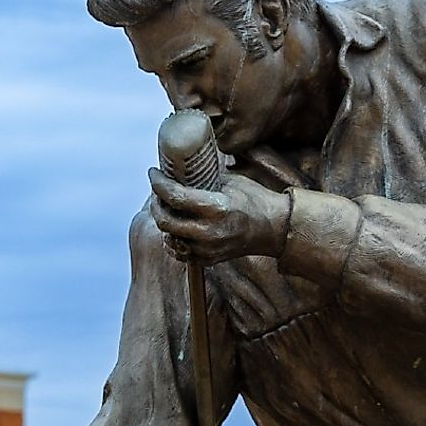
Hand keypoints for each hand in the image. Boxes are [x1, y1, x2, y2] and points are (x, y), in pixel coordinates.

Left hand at [147, 169, 291, 263]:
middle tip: (157, 190)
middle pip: (165, 220)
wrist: (272, 229)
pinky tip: (174, 225)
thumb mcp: (229, 182)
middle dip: (156, 203)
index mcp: (216, 208)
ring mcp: (207, 249)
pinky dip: (171, 237)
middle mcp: (209, 232)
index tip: (153, 173)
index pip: (174, 196)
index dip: (158, 183)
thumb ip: (202, 179)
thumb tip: (178, 166)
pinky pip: (178, 251)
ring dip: (162, 220)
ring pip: (168, 237)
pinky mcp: (207, 260)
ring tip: (165, 206)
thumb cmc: (253, 200)